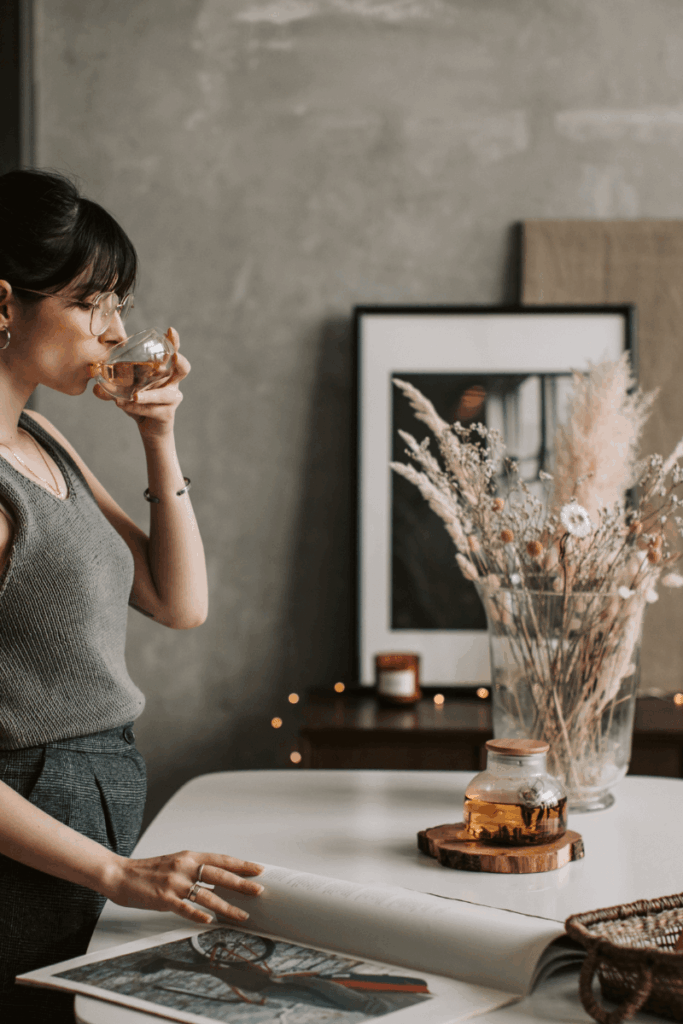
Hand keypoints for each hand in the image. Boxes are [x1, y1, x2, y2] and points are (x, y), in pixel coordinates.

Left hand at [93, 328, 189, 442]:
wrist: (149, 427)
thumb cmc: (139, 402)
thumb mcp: (123, 392)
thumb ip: (109, 390)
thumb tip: (95, 388)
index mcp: (163, 371)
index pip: (171, 352)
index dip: (173, 342)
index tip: (170, 331)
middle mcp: (171, 383)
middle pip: (182, 370)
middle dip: (180, 361)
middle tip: (173, 356)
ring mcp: (172, 398)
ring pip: (165, 394)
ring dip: (149, 395)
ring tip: (134, 396)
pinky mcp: (167, 413)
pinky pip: (152, 409)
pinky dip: (137, 407)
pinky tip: (123, 405)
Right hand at [103, 850, 263, 925]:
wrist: (120, 874)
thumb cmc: (149, 871)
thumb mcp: (175, 862)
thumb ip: (194, 868)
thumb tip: (218, 876)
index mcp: (188, 856)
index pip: (221, 859)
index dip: (241, 864)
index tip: (258, 869)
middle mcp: (184, 867)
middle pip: (219, 875)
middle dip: (242, 884)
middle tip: (259, 890)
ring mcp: (174, 883)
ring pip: (207, 895)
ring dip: (227, 906)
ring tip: (243, 915)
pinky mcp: (163, 899)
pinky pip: (185, 908)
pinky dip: (198, 915)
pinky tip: (209, 921)